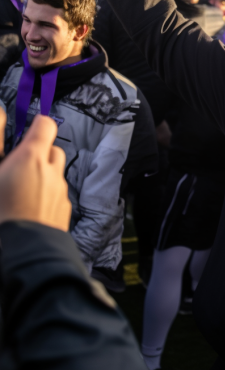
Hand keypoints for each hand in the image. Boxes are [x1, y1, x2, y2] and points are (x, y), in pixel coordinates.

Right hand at [0, 115, 69, 229]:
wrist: (22, 255)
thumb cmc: (0, 213)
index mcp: (32, 159)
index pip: (45, 126)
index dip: (37, 125)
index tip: (26, 130)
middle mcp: (52, 172)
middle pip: (52, 151)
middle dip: (37, 154)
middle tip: (15, 167)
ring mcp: (60, 194)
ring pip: (54, 176)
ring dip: (41, 177)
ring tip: (17, 192)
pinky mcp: (63, 213)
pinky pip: (56, 197)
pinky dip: (45, 198)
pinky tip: (27, 210)